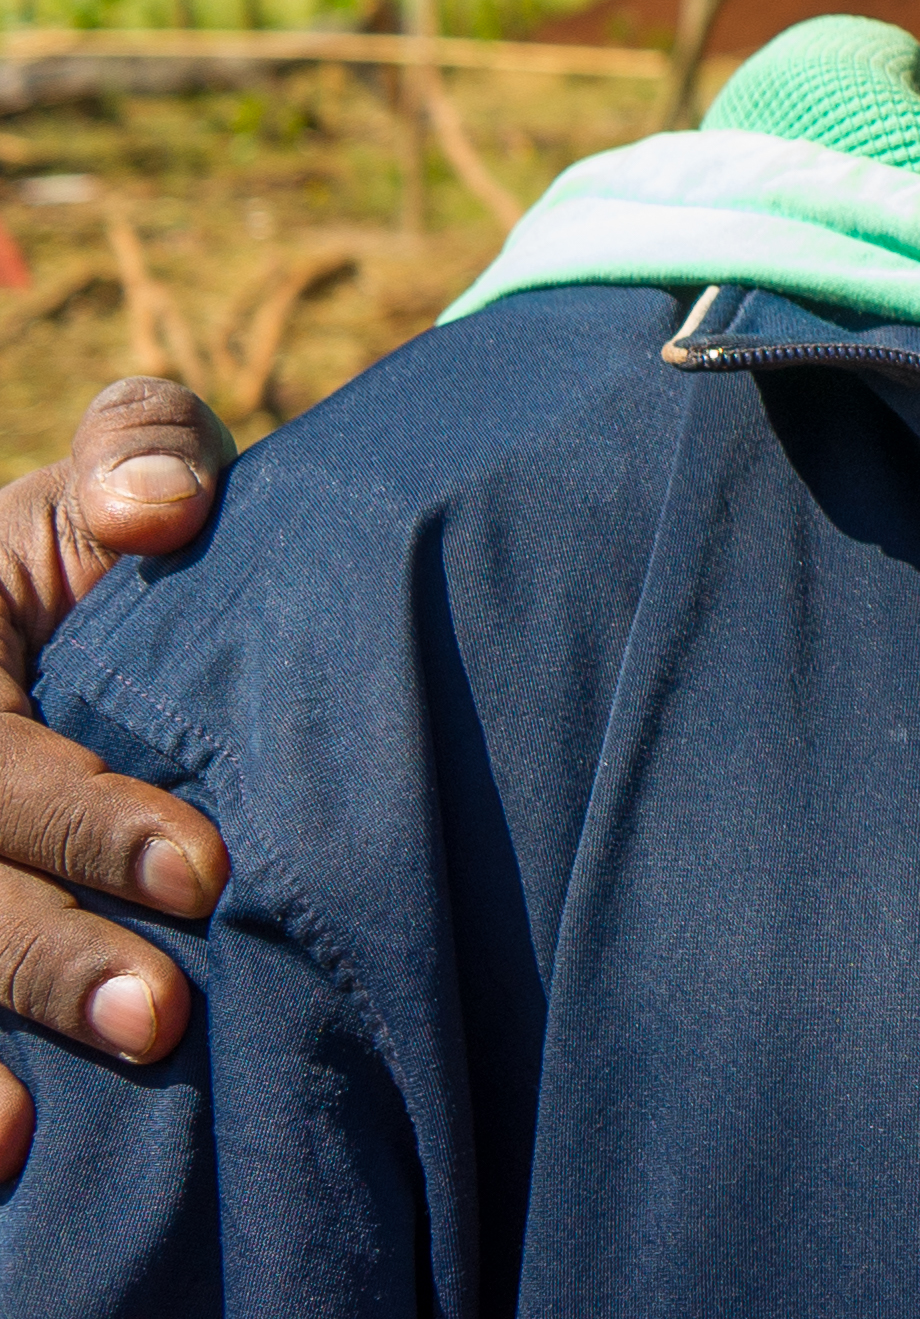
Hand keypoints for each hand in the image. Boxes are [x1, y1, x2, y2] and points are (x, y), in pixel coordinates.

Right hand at [0, 379, 235, 1184]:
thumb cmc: (130, 535)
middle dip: (46, 954)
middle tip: (163, 1018)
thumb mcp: (126, 467)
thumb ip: (144, 452)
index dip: (85, 819)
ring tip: (34, 1136)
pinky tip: (7, 1160)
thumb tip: (162, 512)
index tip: (206, 873)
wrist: (105, 596)